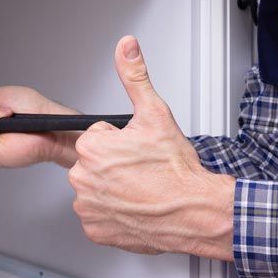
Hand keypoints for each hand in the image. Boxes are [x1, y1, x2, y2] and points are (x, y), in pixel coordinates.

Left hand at [68, 36, 234, 258]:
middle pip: (96, 163)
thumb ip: (135, 76)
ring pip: (97, 189)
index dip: (123, 141)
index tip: (139, 150)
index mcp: (92, 147)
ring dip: (114, 189)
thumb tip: (126, 47)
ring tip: (141, 189)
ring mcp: (88, 207)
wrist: (194, 212)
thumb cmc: (176, 169)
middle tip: (143, 169)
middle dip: (116, 164)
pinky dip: (115, 213)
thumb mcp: (156, 113)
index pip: (99, 137)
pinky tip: (135, 207)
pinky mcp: (95, 230)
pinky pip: (99, 216)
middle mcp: (83, 178)